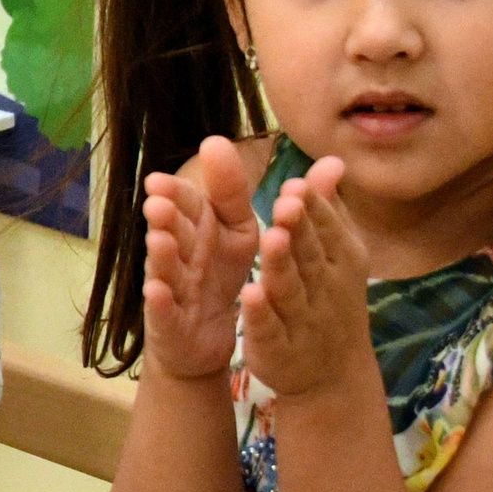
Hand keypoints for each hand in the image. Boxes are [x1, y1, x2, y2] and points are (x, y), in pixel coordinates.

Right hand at [140, 136, 262, 381]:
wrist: (198, 339)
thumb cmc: (217, 276)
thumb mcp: (243, 234)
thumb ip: (272, 199)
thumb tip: (335, 161)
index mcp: (204, 229)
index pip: (196, 200)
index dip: (194, 180)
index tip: (201, 153)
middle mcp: (182, 252)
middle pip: (174, 227)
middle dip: (168, 210)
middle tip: (159, 192)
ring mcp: (172, 286)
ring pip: (164, 266)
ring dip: (160, 251)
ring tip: (159, 236)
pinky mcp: (167, 321)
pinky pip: (162, 310)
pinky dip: (159, 301)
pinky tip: (157, 290)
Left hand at [238, 157, 374, 401]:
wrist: (333, 373)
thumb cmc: (330, 296)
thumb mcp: (335, 253)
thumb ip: (327, 208)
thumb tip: (333, 161)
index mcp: (340, 259)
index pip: (324, 228)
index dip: (311, 208)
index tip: (295, 185)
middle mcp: (325, 287)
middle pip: (308, 255)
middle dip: (298, 229)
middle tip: (284, 203)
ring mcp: (302, 319)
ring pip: (289, 288)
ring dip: (280, 264)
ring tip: (270, 238)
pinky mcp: (278, 348)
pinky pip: (269, 328)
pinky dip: (261, 313)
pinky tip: (248, 294)